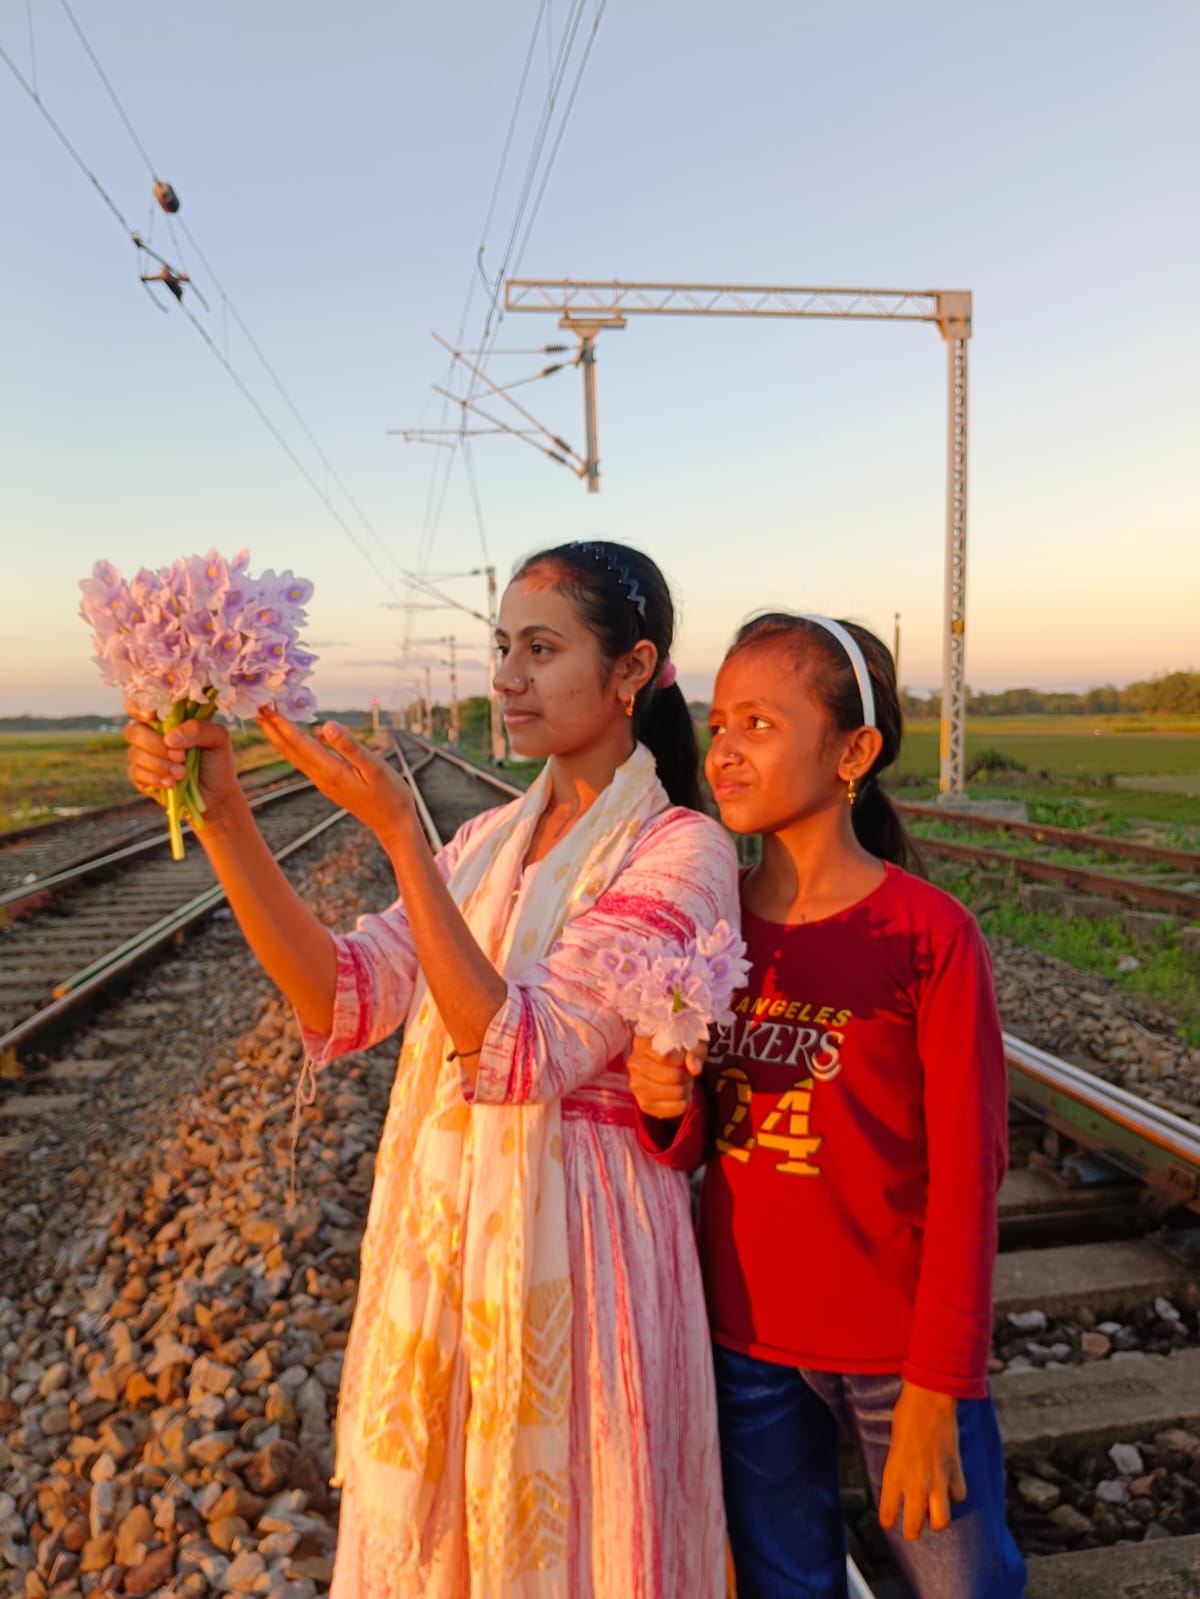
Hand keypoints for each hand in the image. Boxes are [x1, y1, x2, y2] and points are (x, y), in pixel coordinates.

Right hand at [124, 706, 241, 823]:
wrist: (217, 795)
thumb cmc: (217, 761)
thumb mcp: (217, 738)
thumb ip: (197, 729)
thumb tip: (169, 738)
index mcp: (167, 720)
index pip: (140, 704)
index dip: (139, 707)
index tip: (152, 717)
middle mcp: (151, 735)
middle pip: (132, 731)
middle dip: (155, 744)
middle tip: (181, 756)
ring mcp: (144, 756)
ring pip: (134, 754)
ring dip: (160, 764)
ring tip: (183, 774)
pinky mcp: (141, 778)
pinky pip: (136, 773)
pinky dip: (155, 779)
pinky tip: (172, 784)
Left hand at [257, 711, 414, 841]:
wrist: (393, 824)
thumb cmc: (390, 796)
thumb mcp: (375, 768)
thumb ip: (350, 746)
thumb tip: (326, 725)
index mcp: (330, 771)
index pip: (299, 743)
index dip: (281, 724)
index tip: (266, 706)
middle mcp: (321, 777)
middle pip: (289, 750)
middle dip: (271, 728)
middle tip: (255, 707)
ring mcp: (324, 781)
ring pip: (295, 756)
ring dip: (280, 736)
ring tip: (268, 719)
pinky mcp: (330, 783)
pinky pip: (307, 760)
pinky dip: (296, 744)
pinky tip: (301, 735)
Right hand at [627, 1036, 707, 1118]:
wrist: (666, 1067)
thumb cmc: (678, 1051)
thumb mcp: (690, 1043)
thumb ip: (695, 1051)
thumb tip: (694, 1069)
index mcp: (642, 1043)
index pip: (665, 1057)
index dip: (682, 1060)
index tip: (684, 1059)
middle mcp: (634, 1064)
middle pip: (671, 1076)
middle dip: (686, 1076)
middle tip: (688, 1073)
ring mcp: (636, 1086)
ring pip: (675, 1093)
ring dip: (686, 1088)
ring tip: (684, 1083)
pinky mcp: (644, 1104)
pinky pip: (675, 1108)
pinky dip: (685, 1102)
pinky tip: (681, 1094)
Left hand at [878, 1381, 966, 1541]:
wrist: (929, 1399)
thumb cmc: (906, 1416)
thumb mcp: (894, 1446)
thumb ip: (899, 1470)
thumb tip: (906, 1486)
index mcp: (893, 1475)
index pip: (888, 1513)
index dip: (888, 1520)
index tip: (888, 1522)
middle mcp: (915, 1483)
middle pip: (914, 1527)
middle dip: (912, 1532)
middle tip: (912, 1528)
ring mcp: (937, 1480)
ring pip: (941, 1521)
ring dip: (936, 1520)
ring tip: (933, 1513)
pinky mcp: (955, 1472)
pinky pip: (958, 1496)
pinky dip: (954, 1495)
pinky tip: (949, 1488)